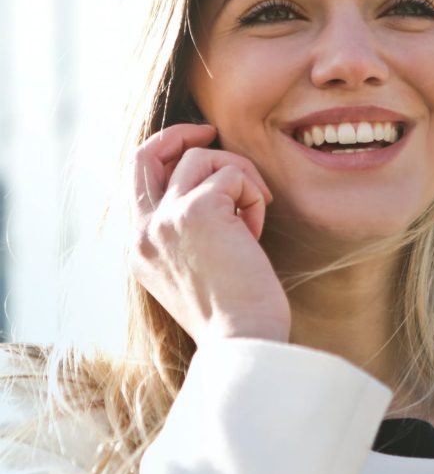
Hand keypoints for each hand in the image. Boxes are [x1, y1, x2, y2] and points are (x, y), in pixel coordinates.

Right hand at [127, 123, 290, 347]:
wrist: (243, 342)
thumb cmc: (234, 315)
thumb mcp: (194, 272)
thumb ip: (187, 233)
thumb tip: (212, 189)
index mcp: (140, 250)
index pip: (137, 182)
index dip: (165, 156)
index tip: (197, 148)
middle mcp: (143, 232)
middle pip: (146, 155)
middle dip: (179, 134)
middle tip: (211, 131)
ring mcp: (166, 219)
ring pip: (202, 158)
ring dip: (239, 177)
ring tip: (254, 215)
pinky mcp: (198, 210)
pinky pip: (233, 175)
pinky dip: (253, 194)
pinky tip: (256, 231)